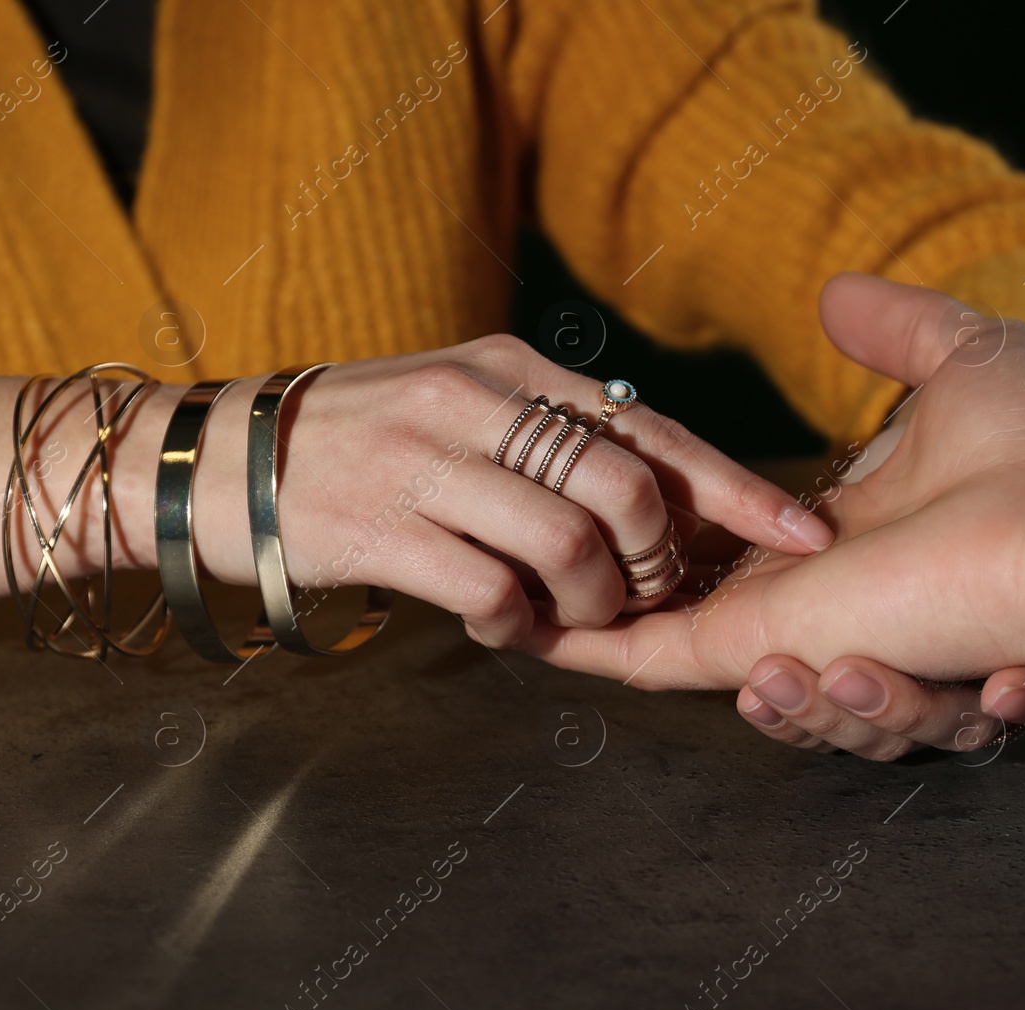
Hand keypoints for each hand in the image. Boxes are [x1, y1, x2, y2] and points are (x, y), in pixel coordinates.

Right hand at [101, 334, 832, 645]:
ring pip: (570, 544)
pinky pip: (492, 593)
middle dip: (657, 559)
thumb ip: (551, 430)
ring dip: (592, 600)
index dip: (737, 488)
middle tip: (642, 590)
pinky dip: (518, 625)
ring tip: (569, 610)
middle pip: (626, 489)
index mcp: (512, 370)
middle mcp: (475, 401)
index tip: (803, 532)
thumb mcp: (463, 403)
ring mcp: (424, 462)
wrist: (221, 459)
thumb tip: (659, 485)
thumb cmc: (365, 440)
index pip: (652, 429)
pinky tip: (503, 622)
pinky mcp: (379, 528)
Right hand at [524, 275, 1024, 715]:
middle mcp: (861, 607)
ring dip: (794, 701)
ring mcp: (860, 648)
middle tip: (750, 631)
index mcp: (865, 548)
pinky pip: (794, 725)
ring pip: (799, 715)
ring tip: (794, 668)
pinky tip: (803, 671)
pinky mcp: (855, 677)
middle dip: (745, 655)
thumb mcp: (960, 363)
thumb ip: (892, 331)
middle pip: (774, 663)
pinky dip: (781, 712)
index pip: (762, 576)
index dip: (706, 569)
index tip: (653, 543)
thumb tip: (836, 291)